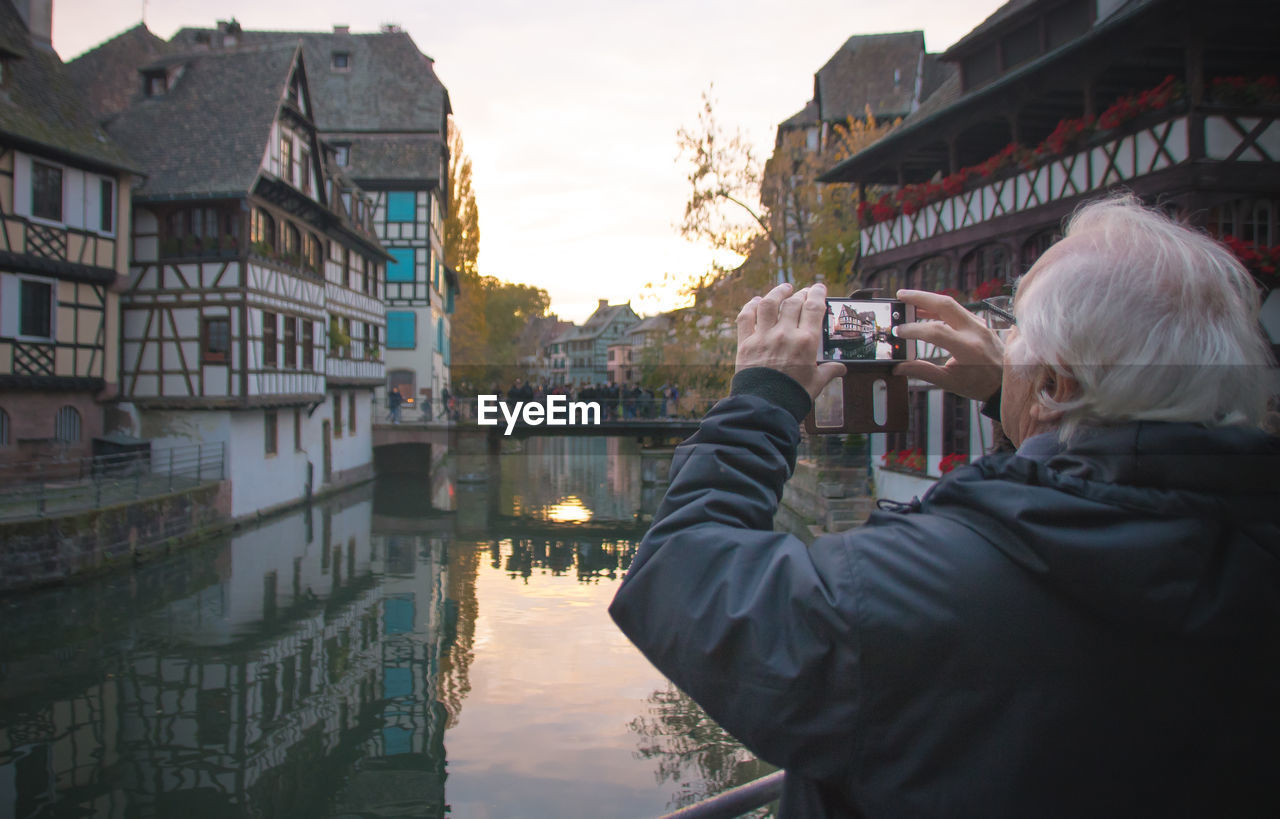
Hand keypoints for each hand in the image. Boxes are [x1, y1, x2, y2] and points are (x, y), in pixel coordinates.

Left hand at [736, 282, 845, 400]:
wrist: (765, 407)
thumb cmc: (793, 396)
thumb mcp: (816, 383)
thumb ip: (829, 371)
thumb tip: (841, 369)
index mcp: (806, 342)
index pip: (814, 308)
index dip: (818, 294)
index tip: (819, 288)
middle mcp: (785, 334)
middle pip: (793, 303)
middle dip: (801, 294)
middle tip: (804, 293)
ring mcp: (763, 336)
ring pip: (768, 303)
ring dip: (777, 293)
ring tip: (784, 289)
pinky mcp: (745, 343)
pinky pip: (746, 317)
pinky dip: (750, 306)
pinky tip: (756, 301)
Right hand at [892, 289, 1002, 400]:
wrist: (1006, 381)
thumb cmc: (980, 384)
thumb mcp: (950, 382)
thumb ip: (923, 372)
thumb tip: (898, 367)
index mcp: (968, 348)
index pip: (935, 331)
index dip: (914, 330)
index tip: (899, 331)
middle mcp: (975, 331)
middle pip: (945, 304)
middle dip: (920, 297)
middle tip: (900, 295)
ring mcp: (979, 324)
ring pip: (951, 304)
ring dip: (928, 300)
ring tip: (908, 301)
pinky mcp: (979, 323)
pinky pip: (957, 310)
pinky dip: (939, 308)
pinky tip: (926, 311)